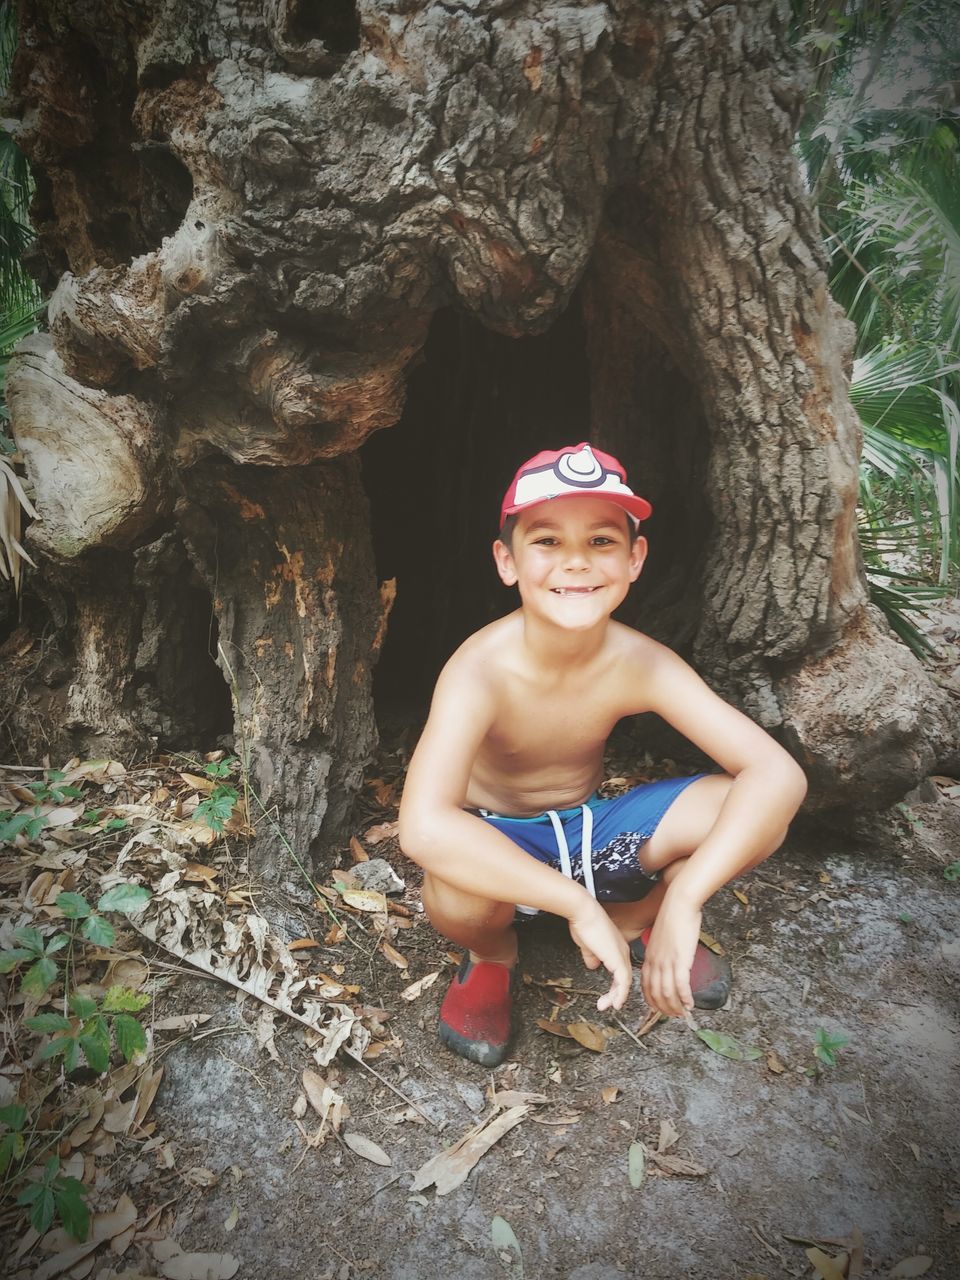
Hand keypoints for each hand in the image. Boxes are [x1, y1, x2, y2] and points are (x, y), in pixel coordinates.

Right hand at [568, 900, 632, 1011]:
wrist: (583, 913)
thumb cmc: (584, 923)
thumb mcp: (588, 945)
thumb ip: (592, 956)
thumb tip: (592, 965)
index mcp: (617, 948)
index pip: (620, 971)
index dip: (614, 985)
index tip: (607, 996)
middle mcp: (622, 952)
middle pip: (624, 978)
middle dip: (615, 994)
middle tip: (605, 1004)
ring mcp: (621, 956)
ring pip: (625, 982)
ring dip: (616, 997)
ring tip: (608, 1006)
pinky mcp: (618, 960)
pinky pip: (623, 982)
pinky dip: (620, 994)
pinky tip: (615, 1003)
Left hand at [640, 893, 701, 1017]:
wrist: (679, 903)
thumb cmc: (674, 916)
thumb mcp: (662, 937)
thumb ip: (663, 950)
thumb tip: (670, 958)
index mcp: (649, 956)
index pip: (646, 985)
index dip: (652, 1000)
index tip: (660, 1007)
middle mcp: (655, 961)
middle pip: (655, 993)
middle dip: (664, 1008)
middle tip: (675, 1015)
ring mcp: (667, 961)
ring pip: (667, 992)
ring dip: (675, 1006)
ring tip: (684, 1013)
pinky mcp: (680, 960)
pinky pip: (681, 985)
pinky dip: (685, 997)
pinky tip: (690, 1004)